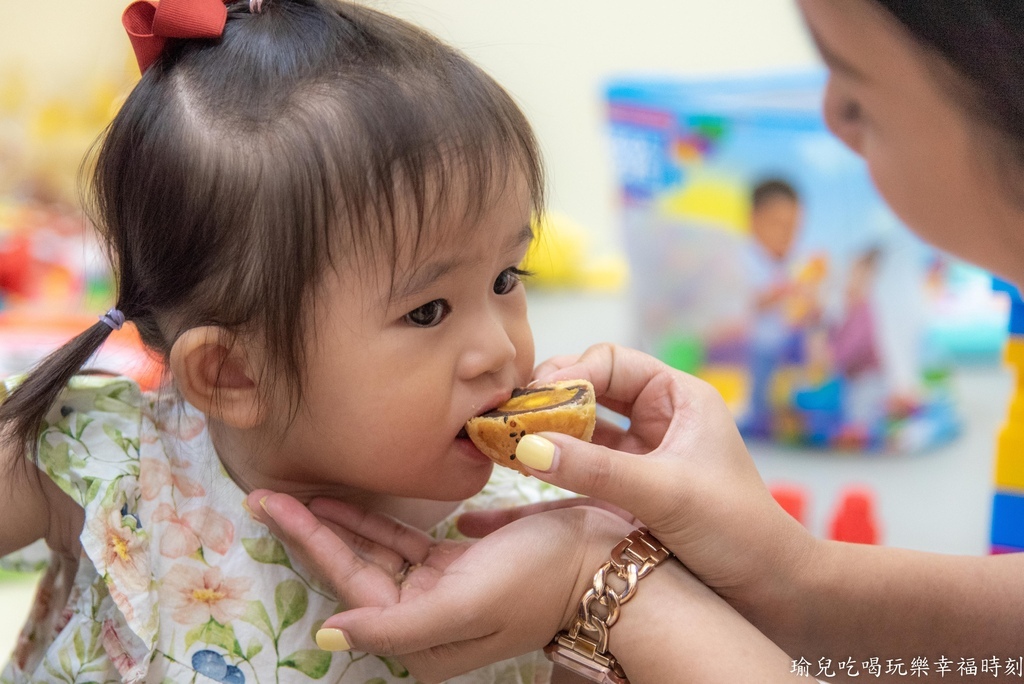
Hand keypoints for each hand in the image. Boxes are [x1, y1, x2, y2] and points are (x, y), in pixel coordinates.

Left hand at [246, 490, 632, 683]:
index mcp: (419, 638)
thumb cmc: (539, 581)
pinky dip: (376, 519)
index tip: (270, 505)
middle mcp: (421, 618)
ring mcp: (438, 588)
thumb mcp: (465, 607)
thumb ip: (395, 628)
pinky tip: (349, 499)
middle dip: (313, 530)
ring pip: (375, 549)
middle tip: (268, 494)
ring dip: (340, 520)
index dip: (308, 543)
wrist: (602, 564)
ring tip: (299, 492)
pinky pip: (404, 539)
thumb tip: (328, 637)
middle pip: (354, 565)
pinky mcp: (457, 563)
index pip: (348, 584)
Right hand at [522, 344, 815, 614]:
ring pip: (581, 429)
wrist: (771, 592)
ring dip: (547, 433)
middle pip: (589, 391)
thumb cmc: (739, 531)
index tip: (529, 399)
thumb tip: (528, 447)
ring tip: (503, 441)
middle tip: (507, 418)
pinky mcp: (628, 490)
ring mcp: (641, 454)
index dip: (567, 375)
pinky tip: (519, 471)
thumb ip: (595, 469)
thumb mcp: (664, 493)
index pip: (609, 363)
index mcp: (678, 397)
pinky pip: (582, 467)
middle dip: (549, 401)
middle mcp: (658, 418)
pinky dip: (553, 467)